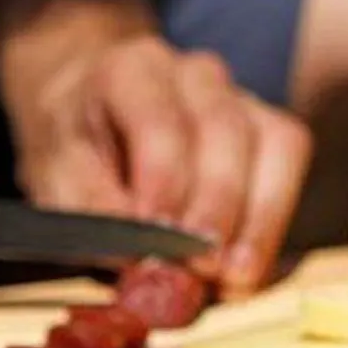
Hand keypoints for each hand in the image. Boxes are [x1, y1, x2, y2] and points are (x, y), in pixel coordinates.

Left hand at [8, 33, 312, 294]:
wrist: (94, 120)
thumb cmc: (77, 150)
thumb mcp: (57, 179)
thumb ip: (94, 213)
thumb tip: (139, 261)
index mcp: (130, 70)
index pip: (159, 122)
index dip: (164, 182)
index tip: (160, 237)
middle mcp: (194, 74)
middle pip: (224, 132)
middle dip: (216, 207)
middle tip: (202, 269)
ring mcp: (239, 97)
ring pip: (271, 144)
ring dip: (258, 219)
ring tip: (234, 278)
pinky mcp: (267, 128)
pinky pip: (289, 163)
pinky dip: (274, 220)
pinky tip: (248, 264)